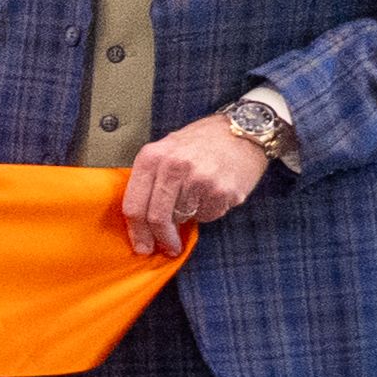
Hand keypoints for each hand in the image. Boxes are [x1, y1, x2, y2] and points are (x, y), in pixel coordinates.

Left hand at [117, 115, 268, 257]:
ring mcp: (198, 178)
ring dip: (189, 216)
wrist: (243, 129)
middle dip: (161, 239)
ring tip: (198, 196)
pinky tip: (214, 193)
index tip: (142, 246)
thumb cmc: (200, 143)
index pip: (133, 205)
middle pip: (157, 218)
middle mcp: (173, 166)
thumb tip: (139, 224)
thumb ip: (150, 180)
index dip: (136, 232)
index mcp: (152, 156)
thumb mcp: (165, 150)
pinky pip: (207, 215)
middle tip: (168, 248)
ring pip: (183, 218)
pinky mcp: (221, 190)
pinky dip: (209, 211)